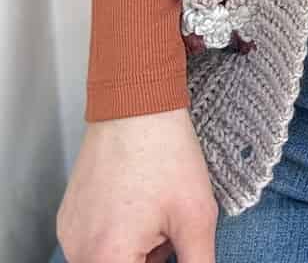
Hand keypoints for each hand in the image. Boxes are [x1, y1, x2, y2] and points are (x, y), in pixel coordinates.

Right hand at [55, 107, 216, 261]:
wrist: (136, 104)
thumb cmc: (165, 153)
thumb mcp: (196, 216)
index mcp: (107, 258)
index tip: (170, 245)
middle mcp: (78, 251)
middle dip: (148, 260)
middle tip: (167, 231)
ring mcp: (69, 234)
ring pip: (108, 259)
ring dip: (134, 251)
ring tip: (153, 211)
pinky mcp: (67, 218)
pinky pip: (94, 243)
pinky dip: (117, 234)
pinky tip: (136, 202)